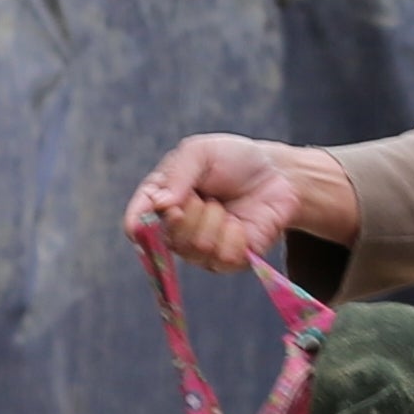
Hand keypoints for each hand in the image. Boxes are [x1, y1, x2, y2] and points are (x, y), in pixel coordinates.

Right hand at [124, 134, 348, 272]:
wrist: (277, 173)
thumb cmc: (233, 160)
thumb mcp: (200, 152)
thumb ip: (178, 174)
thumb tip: (161, 206)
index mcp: (161, 202)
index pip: (136, 224)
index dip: (143, 223)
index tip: (168, 208)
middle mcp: (176, 230)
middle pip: (168, 239)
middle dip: (192, 213)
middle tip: (207, 195)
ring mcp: (201, 250)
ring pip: (196, 249)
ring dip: (215, 221)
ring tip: (224, 206)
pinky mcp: (228, 261)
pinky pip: (223, 258)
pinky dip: (235, 236)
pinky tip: (240, 223)